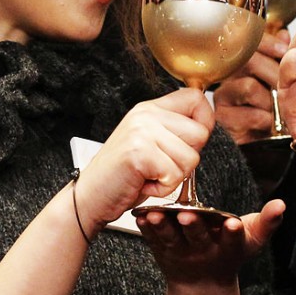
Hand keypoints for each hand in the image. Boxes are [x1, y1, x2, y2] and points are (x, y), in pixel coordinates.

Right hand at [74, 89, 213, 233]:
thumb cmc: (124, 175)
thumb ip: (174, 130)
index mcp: (150, 108)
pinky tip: (144, 183)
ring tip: (150, 175)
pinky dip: (163, 188)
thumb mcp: (150, 142)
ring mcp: (142, 131)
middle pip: (200, 133)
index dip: (204, 121)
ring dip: (174, 177)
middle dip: (188, 158)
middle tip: (162, 166)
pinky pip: (175, 175)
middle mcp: (146, 114)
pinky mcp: (139, 153)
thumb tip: (205, 127)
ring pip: (191, 158)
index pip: (196, 97)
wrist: (89, 197)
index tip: (191, 142)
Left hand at [136, 199, 285, 284]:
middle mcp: (204, 251)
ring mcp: (181, 253)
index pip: (232, 241)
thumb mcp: (252, 240)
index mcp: (227, 248)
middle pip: (198, 239)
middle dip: (193, 228)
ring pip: (171, 240)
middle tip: (188, 216)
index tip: (232, 224)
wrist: (201, 283)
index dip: (232, 233)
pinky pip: (152, 240)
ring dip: (163, 228)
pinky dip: (146, 229)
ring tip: (156, 215)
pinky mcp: (161, 251)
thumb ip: (267, 222)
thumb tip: (281, 205)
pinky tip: (141, 216)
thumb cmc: (228, 252)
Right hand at [214, 29, 289, 144]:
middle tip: (287, 87)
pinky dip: (263, 119)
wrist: (265, 147)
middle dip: (274, 74)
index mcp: (244, 64)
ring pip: (249, 86)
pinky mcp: (221, 118)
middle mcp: (230, 77)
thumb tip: (283, 33)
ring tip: (276, 110)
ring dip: (269, 100)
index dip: (268, 43)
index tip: (284, 49)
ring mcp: (223, 96)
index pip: (249, 43)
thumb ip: (281, 58)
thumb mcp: (282, 83)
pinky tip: (267, 123)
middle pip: (249, 60)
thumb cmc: (273, 113)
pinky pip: (246, 112)